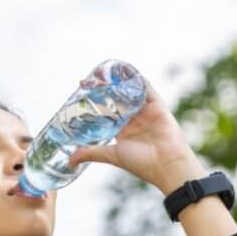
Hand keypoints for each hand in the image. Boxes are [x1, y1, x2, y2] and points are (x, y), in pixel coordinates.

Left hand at [66, 75, 206, 194]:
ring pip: (130, 92)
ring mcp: (146, 112)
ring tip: (104, 72)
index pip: (106, 113)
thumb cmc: (141, 163)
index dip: (95, 103)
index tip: (82, 93)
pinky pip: (146, 88)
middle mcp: (134, 120)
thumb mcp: (111, 155)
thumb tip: (69, 160)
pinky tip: (126, 70)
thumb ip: (91, 153)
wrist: (166, 165)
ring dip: (119, 82)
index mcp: (123, 131)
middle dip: (104, 90)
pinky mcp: (157, 106)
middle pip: (117, 100)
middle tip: (89, 80)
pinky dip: (137, 79)